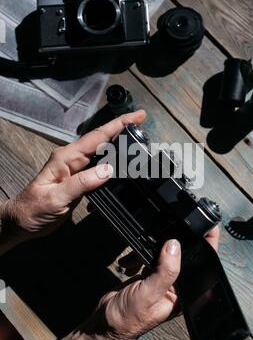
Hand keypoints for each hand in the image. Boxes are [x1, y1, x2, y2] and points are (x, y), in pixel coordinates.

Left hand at [0, 110, 145, 248]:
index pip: (97, 137)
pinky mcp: (79, 181)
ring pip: (102, 153)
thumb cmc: (33, 209)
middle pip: (102, 140)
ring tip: (137, 142)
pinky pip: (100, 168)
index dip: (118, 125)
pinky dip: (113, 164)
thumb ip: (82, 183)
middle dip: (123, 130)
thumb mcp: (57, 197)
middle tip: (143, 125)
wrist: (22, 222)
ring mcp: (76, 169)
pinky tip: (122, 166)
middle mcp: (72, 159)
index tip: (137, 117)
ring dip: (119, 146)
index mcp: (66, 157)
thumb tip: (108, 171)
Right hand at [85, 226, 218, 339]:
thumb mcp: (149, 294)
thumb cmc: (127, 318)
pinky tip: (128, 264)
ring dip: (146, 250)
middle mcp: (175, 285)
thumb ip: (164, 271)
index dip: (204, 243)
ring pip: (162, 252)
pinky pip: (147, 256)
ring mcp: (160, 279)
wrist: (103, 326)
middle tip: (158, 234)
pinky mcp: (147, 275)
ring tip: (134, 258)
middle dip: (168, 242)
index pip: (199, 263)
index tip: (203, 222)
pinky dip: (136, 255)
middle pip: (181, 254)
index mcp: (183, 293)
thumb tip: (175, 245)